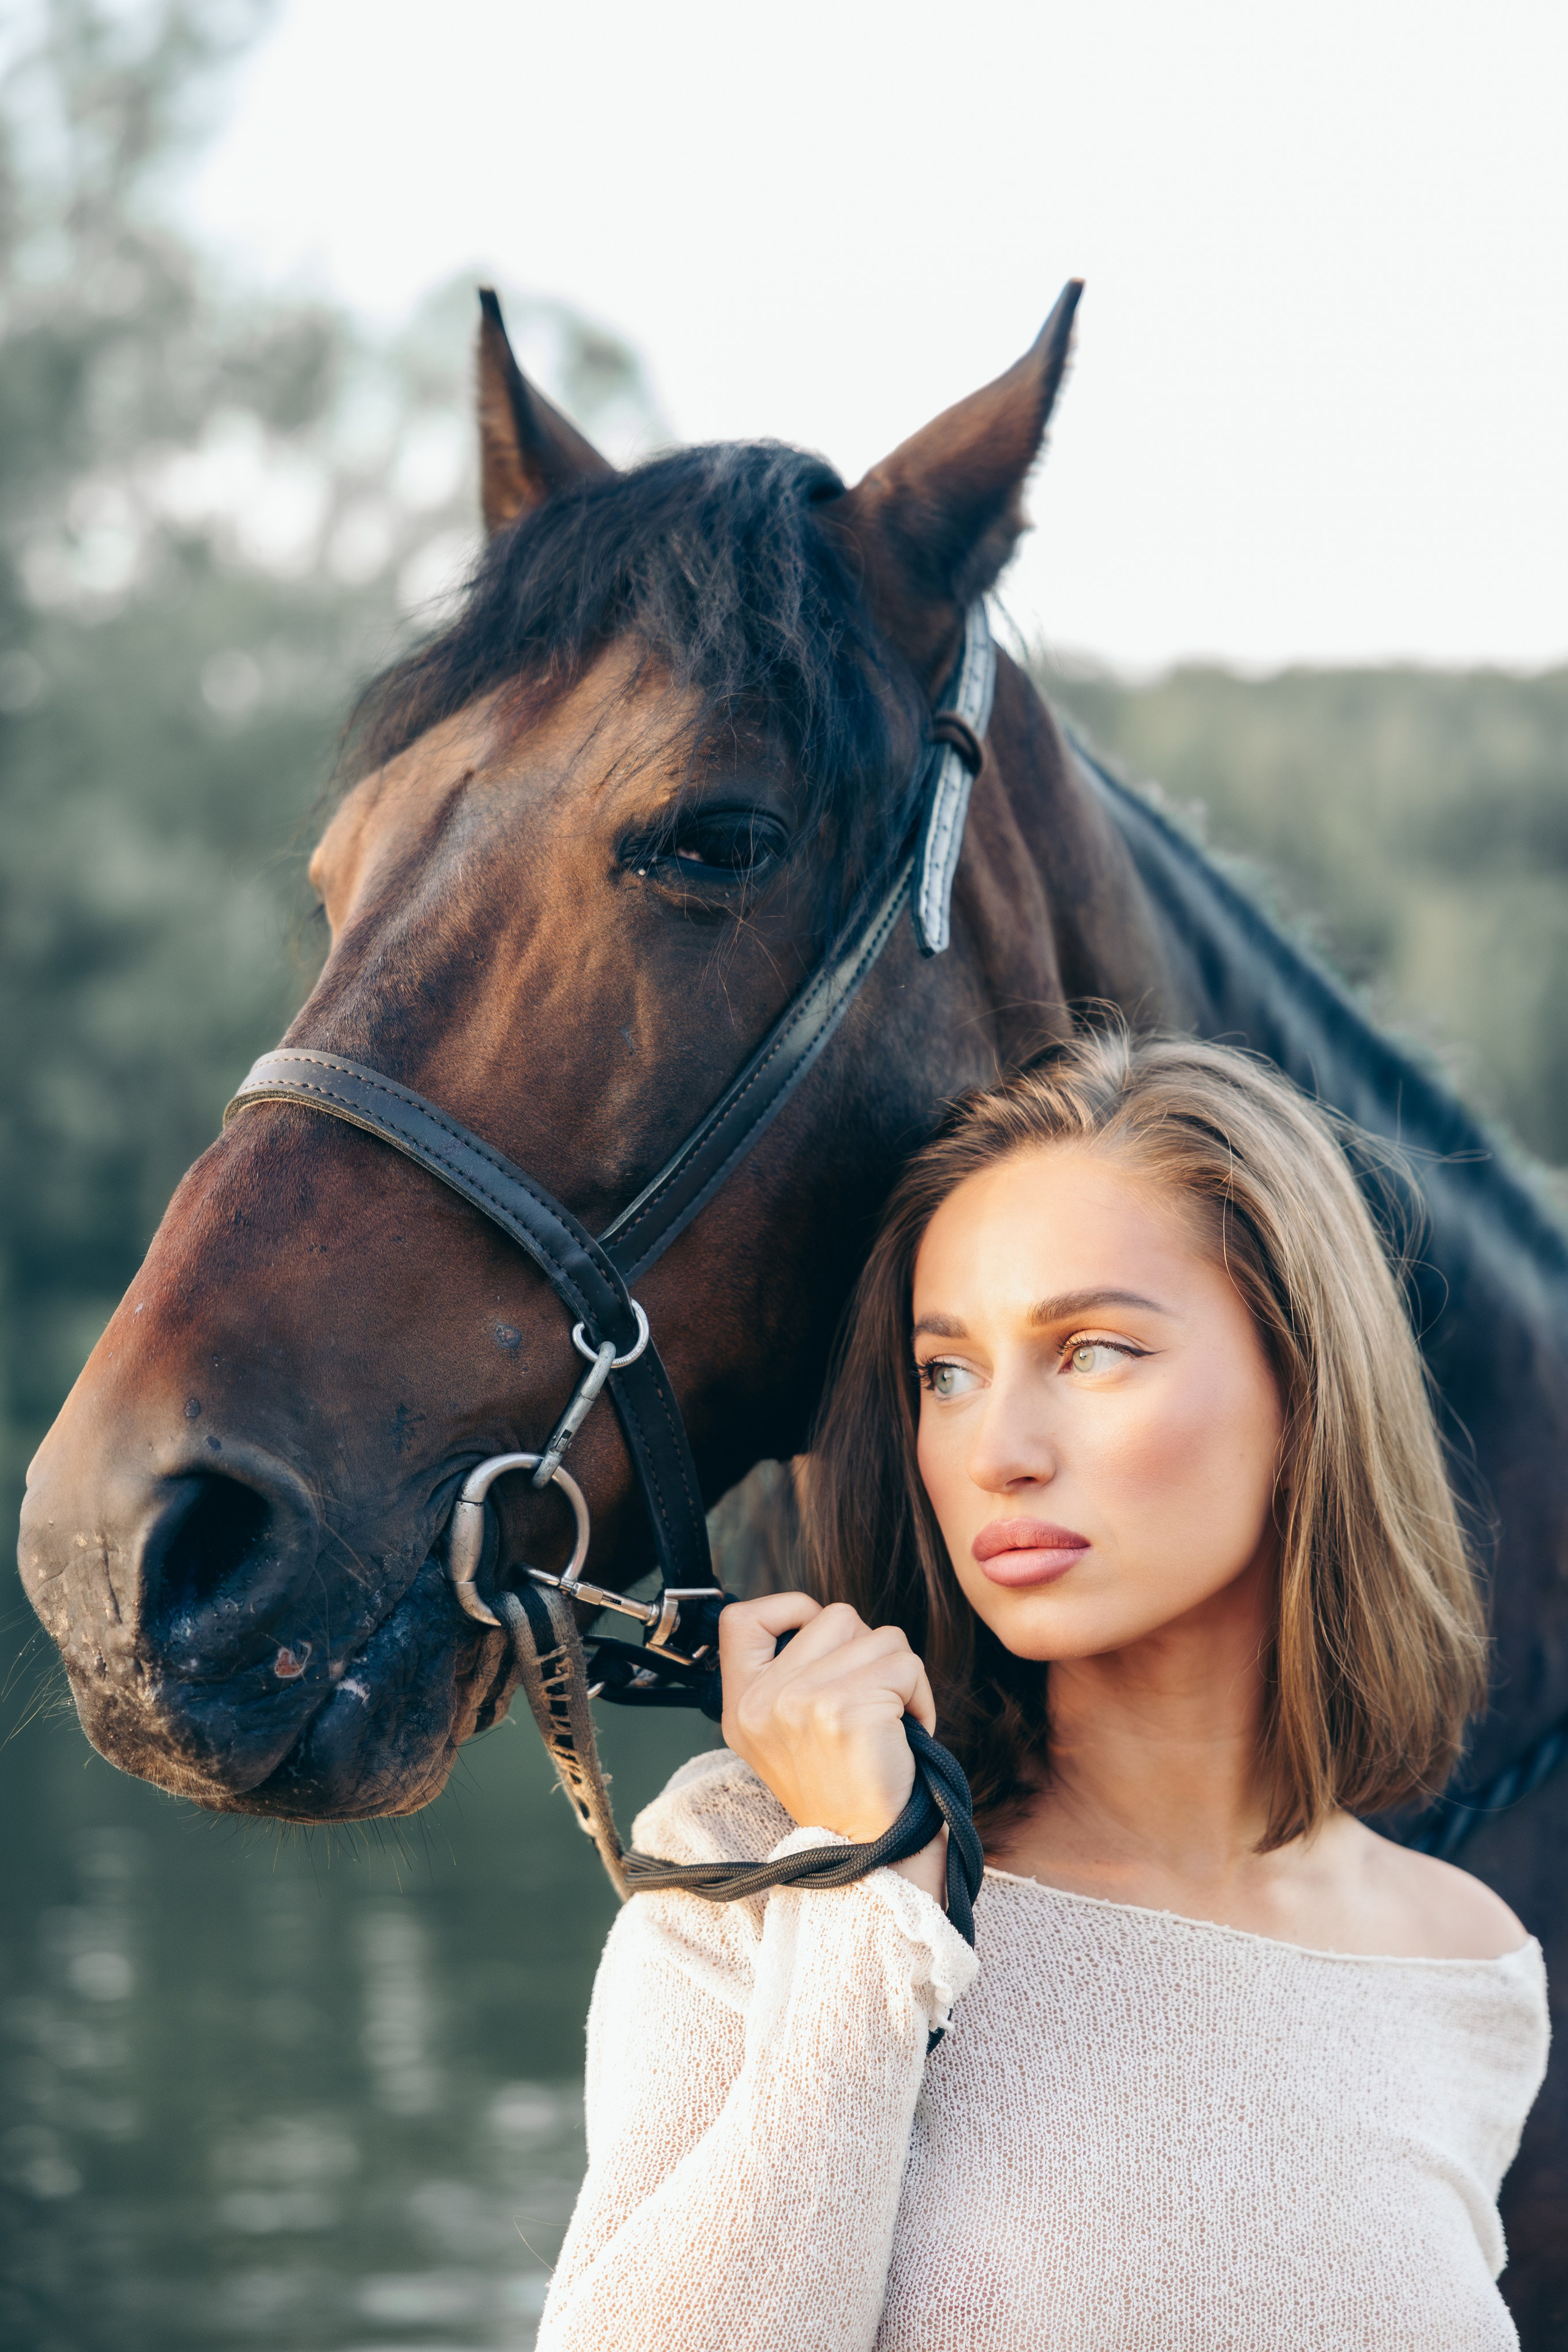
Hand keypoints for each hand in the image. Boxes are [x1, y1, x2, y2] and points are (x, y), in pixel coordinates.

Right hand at [718, 1593, 946, 1904]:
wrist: (866, 1851)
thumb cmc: (841, 1787)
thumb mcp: (785, 1732)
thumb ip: (790, 1675)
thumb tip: (827, 1620)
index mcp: (742, 1704)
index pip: (740, 1618)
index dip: (788, 1610)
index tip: (824, 1643)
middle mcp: (763, 1700)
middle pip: (835, 1616)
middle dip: (867, 1651)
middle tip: (872, 1701)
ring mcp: (801, 1702)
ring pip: (879, 1636)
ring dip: (900, 1674)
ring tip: (891, 1719)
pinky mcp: (846, 1709)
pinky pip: (906, 1664)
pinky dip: (921, 1694)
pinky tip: (910, 1730)